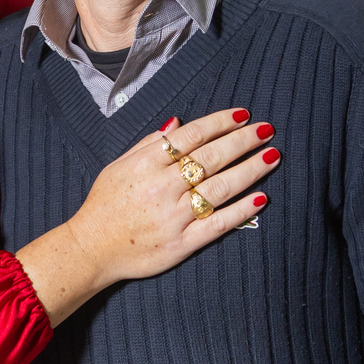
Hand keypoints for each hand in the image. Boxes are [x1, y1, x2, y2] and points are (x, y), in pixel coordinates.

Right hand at [18, 108, 278, 325]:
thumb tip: (178, 122)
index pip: (192, 136)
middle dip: (243, 141)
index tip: (243, 114)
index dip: (220, 122)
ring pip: (221, 188)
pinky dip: (242, 210)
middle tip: (267, 129)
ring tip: (272, 156)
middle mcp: (163, 187)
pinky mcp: (183, 243)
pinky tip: (262, 197)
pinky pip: (218, 224)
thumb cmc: (104, 205)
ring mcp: (175, 216)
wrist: (91, 249)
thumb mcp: (119, 166)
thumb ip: (149, 143)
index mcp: (146, 164)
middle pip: (211, 158)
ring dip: (250, 170)